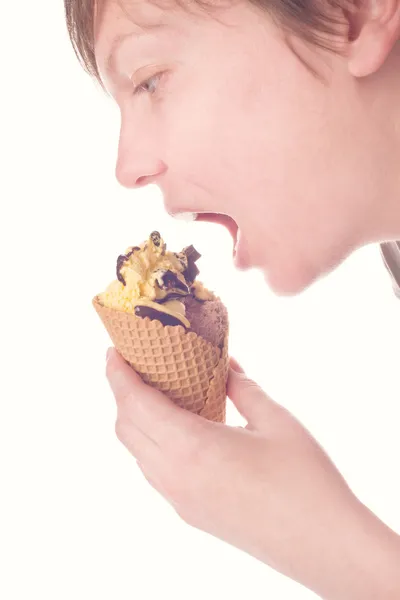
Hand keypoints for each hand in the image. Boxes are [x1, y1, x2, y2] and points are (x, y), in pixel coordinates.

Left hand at [106, 348, 399, 599]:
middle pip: (127, 428)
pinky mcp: (192, 514)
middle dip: (123, 394)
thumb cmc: (305, 479)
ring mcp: (181, 500)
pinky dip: (154, 443)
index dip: (118, 375)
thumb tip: (224, 364)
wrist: (323, 545)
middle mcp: (176, 476)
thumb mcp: (275, 420)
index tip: (113, 352)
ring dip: (136, 420)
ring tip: (155, 394)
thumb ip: (242, 387)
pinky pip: (156, 472)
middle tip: (134, 367)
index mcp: (192, 447)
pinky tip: (180, 430)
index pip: (135, 404)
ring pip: (139, 453)